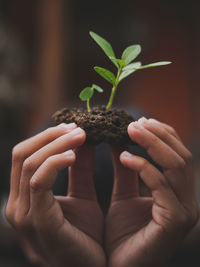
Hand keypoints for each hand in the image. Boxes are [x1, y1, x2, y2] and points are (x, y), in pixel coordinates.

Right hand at [6, 123, 105, 266]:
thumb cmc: (86, 235)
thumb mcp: (83, 195)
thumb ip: (80, 169)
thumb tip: (81, 140)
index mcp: (25, 197)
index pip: (25, 155)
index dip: (47, 137)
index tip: (73, 126)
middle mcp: (18, 204)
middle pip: (24, 154)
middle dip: (51, 136)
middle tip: (78, 127)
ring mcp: (24, 215)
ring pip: (31, 164)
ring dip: (56, 144)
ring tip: (81, 135)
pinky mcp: (39, 222)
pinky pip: (39, 182)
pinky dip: (55, 163)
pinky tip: (74, 155)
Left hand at [106, 118, 198, 266]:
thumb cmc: (121, 233)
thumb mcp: (123, 193)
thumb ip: (127, 168)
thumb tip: (121, 140)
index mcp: (177, 192)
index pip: (176, 153)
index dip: (161, 134)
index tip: (140, 120)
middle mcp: (186, 199)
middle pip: (179, 155)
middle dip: (157, 134)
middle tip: (133, 121)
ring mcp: (184, 210)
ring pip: (175, 165)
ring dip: (152, 143)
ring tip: (129, 130)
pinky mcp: (174, 221)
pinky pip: (161, 185)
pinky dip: (144, 166)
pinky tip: (124, 156)